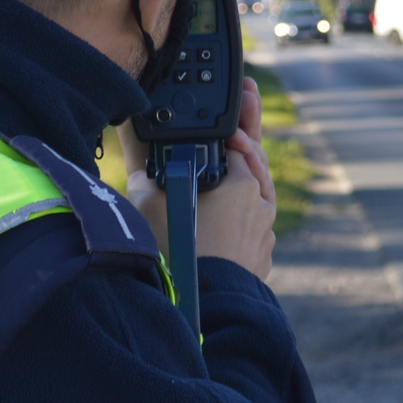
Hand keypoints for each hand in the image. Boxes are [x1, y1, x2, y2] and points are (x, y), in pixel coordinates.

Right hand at [116, 77, 276, 278]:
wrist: (205, 307)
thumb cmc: (178, 254)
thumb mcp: (150, 207)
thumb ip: (144, 176)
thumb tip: (138, 160)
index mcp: (242, 182)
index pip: (237, 140)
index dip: (233, 120)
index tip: (239, 94)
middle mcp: (261, 203)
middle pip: (255, 160)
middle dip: (248, 132)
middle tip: (248, 97)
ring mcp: (264, 232)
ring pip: (260, 191)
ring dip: (249, 171)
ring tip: (241, 152)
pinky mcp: (261, 256)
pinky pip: (257, 222)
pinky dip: (247, 207)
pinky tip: (237, 204)